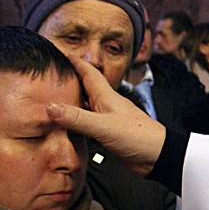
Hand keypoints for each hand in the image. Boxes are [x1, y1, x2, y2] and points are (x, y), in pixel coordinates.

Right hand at [45, 55, 165, 176]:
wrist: (158, 156)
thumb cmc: (138, 136)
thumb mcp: (103, 126)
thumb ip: (77, 117)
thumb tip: (49, 107)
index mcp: (106, 97)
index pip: (89, 73)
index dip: (76, 62)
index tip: (62, 53)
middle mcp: (107, 105)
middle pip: (86, 88)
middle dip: (71, 81)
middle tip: (53, 76)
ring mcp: (109, 120)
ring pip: (86, 107)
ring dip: (73, 103)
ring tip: (55, 100)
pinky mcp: (110, 135)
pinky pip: (89, 125)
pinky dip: (77, 124)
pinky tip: (69, 128)